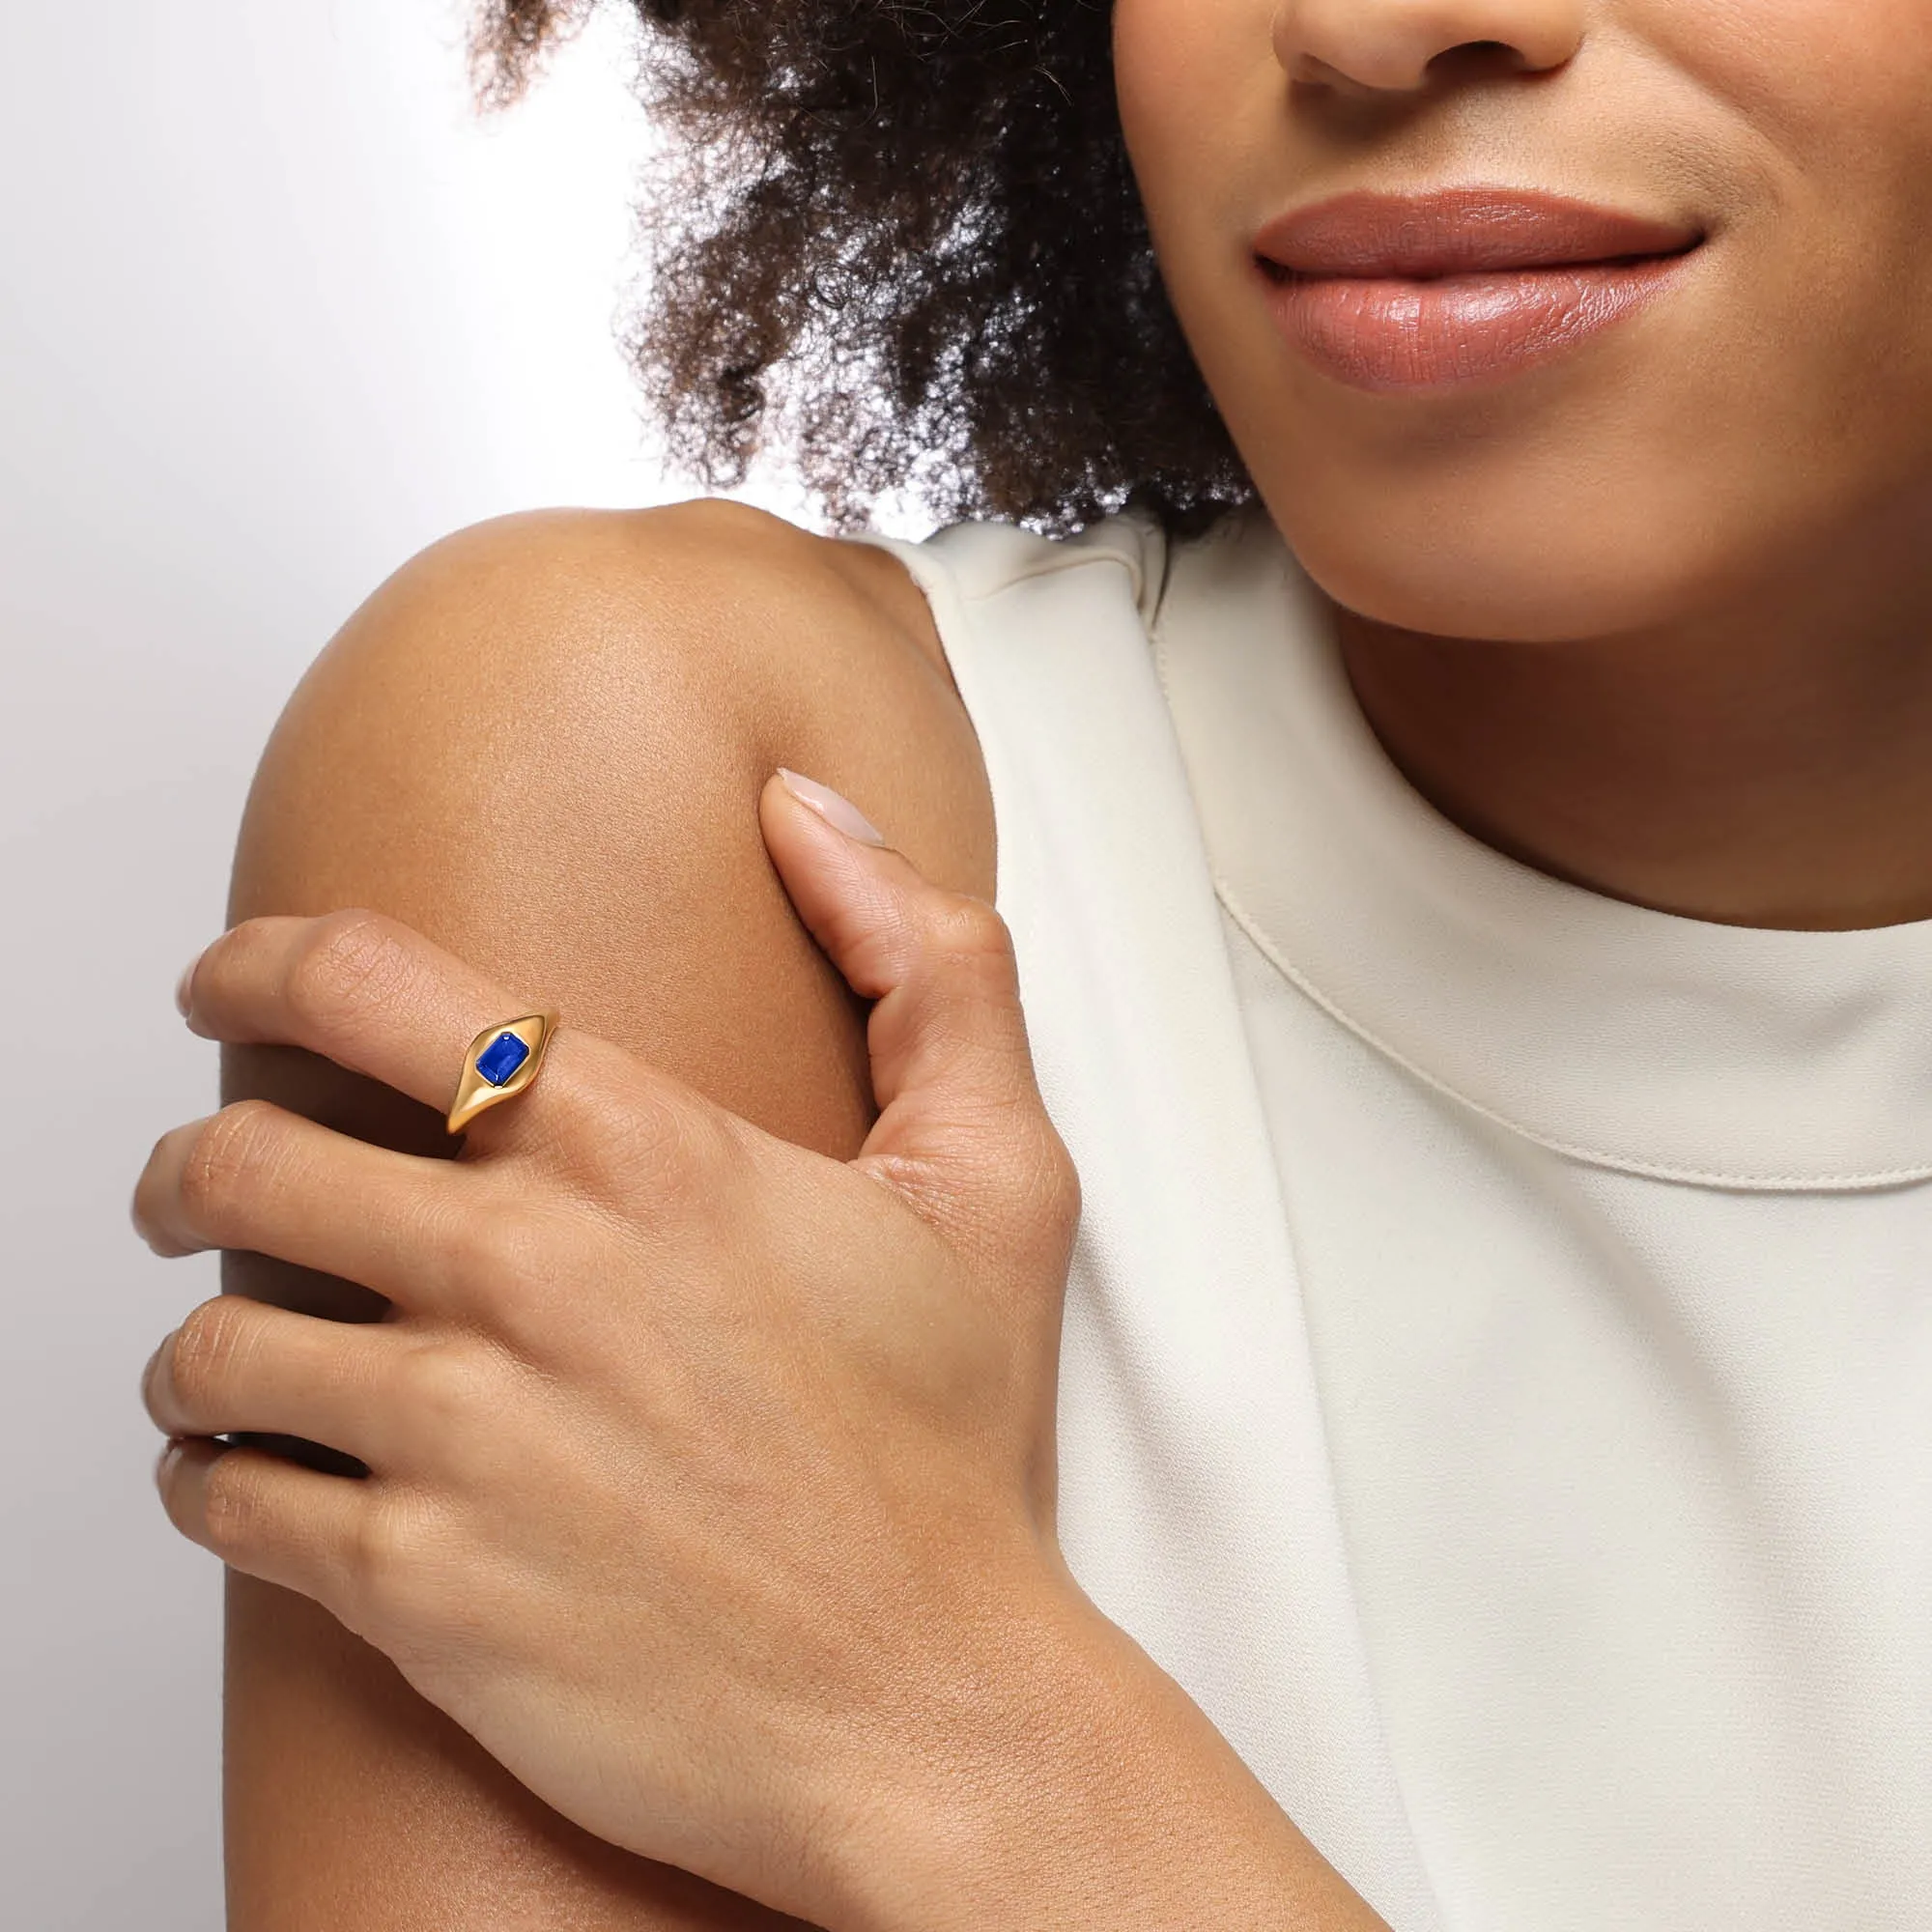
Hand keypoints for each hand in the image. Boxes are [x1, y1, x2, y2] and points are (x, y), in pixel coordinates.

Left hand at [131, 771, 1082, 1926]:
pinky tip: (252, 1475)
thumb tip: (813, 812)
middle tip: (203, 1183)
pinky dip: (207, 1478)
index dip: (258, 961)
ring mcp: (460, 1433)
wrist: (928, 1707)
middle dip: (192, 1162)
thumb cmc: (949, 1452)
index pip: (365, 985)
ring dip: (197, 1338)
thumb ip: (926, 959)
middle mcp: (529, 1271)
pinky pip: (221, 1501)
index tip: (225, 979)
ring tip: (228, 1354)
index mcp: (645, 1149)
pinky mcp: (414, 1588)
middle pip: (242, 1158)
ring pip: (208, 1340)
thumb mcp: (996, 1174)